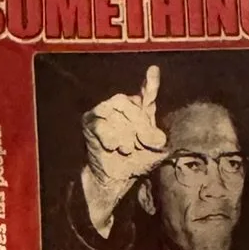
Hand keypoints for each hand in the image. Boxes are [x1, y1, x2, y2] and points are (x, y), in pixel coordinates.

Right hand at [79, 67, 167, 227]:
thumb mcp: (153, 152)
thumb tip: (158, 138)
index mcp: (141, 109)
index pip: (147, 92)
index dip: (150, 82)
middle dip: (139, 123)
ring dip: (123, 133)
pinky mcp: (90, 121)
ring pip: (114, 112)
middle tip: (144, 142)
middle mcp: (122, 106)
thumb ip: (158, 141)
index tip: (153, 71)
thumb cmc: (137, 161)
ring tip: (127, 148)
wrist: (116, 178)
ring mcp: (104, 111)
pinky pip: (99, 123)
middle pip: (129, 103)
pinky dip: (109, 136)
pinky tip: (114, 146)